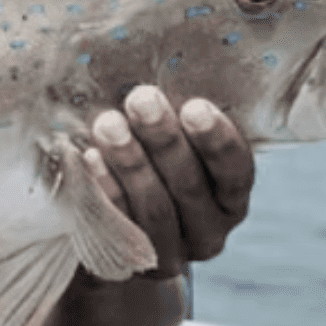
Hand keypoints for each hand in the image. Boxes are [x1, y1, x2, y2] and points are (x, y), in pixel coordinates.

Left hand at [86, 85, 255, 277]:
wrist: (120, 231)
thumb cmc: (154, 163)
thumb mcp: (175, 143)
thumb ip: (176, 119)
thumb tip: (154, 65)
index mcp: (231, 196)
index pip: (235, 171)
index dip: (217, 141)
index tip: (195, 107)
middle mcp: (210, 229)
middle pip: (190, 187)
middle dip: (165, 141)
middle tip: (142, 100)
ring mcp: (173, 250)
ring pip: (155, 207)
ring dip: (131, 162)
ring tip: (108, 124)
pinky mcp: (132, 260)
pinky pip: (118, 224)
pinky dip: (104, 188)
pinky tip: (90, 157)